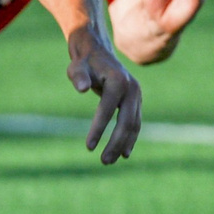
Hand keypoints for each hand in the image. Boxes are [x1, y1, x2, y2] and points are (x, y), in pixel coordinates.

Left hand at [67, 25, 142, 163]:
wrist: (98, 52)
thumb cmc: (84, 62)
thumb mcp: (77, 67)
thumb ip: (78, 76)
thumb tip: (82, 88)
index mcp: (118, 81)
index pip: (108, 109)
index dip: (98, 128)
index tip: (88, 146)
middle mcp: (132, 89)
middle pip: (126, 121)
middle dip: (115, 142)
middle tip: (103, 161)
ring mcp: (136, 96)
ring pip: (133, 124)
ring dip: (123, 144)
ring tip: (108, 161)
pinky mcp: (135, 101)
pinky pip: (135, 122)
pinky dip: (130, 138)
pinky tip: (123, 153)